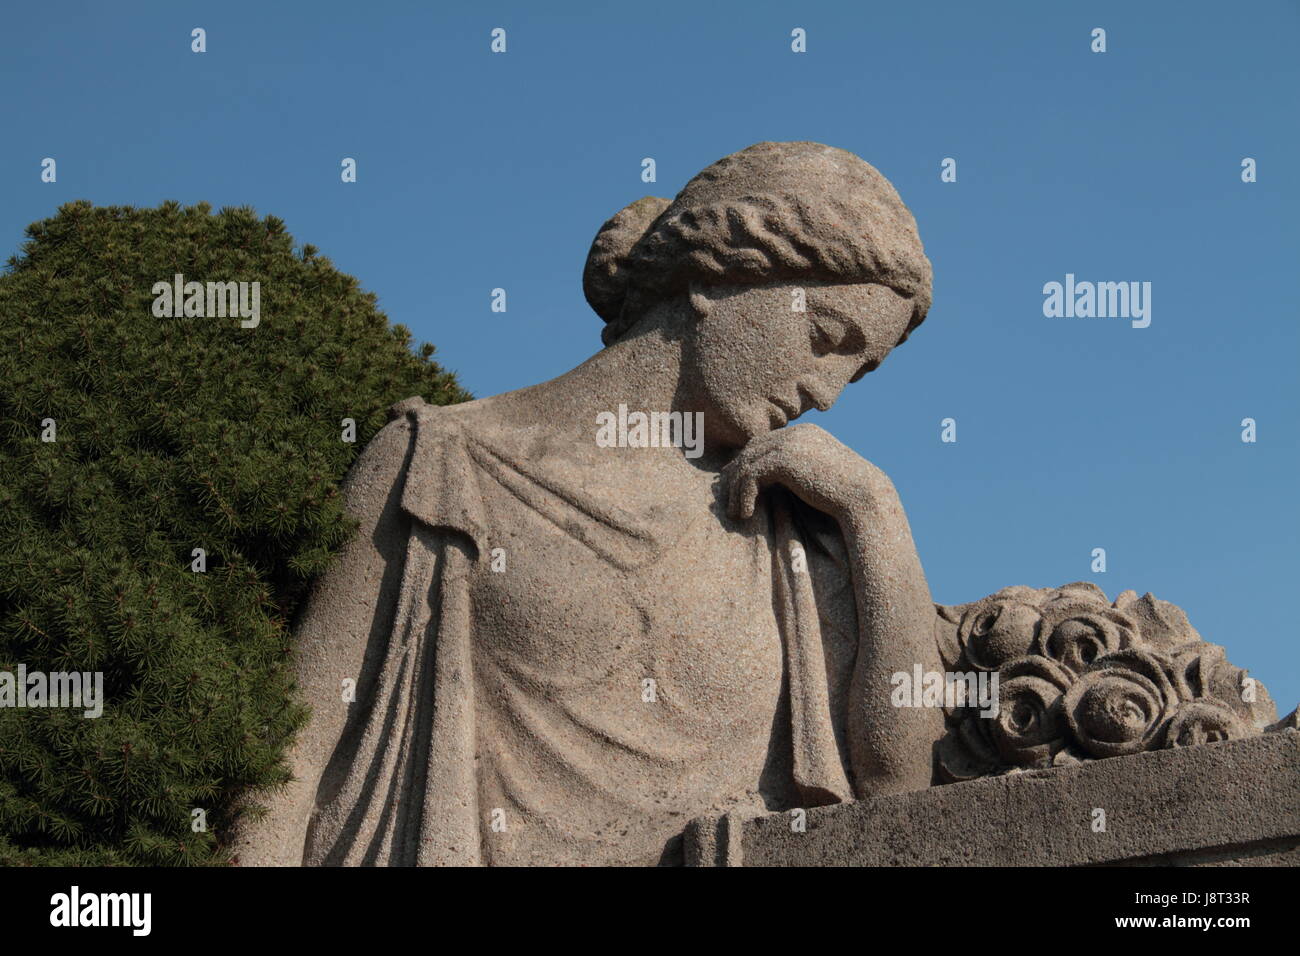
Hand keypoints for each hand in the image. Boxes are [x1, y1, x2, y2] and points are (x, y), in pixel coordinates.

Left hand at [722, 423, 886, 522]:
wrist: (864, 496)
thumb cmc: (846, 495)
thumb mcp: (816, 478)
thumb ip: (795, 473)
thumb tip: (770, 484)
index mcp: (804, 433)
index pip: (764, 443)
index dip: (747, 464)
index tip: (736, 487)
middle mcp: (795, 433)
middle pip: (751, 450)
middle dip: (736, 475)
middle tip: (729, 501)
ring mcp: (789, 443)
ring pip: (747, 463)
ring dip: (737, 490)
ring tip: (736, 513)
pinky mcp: (784, 459)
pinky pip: (751, 475)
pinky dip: (744, 495)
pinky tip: (747, 513)